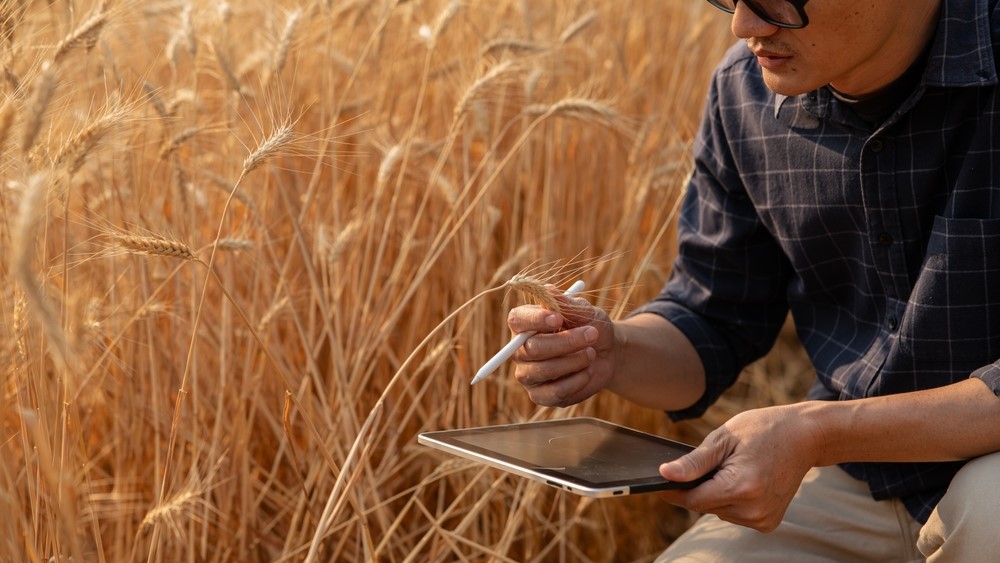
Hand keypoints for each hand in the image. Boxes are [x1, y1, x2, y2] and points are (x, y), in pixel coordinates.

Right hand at [507, 292, 615, 406]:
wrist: (608, 354)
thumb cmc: (591, 327)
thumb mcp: (585, 311)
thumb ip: (566, 303)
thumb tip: (548, 290)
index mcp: (526, 324)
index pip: (517, 320)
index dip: (534, 320)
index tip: (558, 318)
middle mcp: (521, 350)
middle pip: (532, 348)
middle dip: (566, 342)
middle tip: (592, 334)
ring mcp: (529, 374)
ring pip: (543, 370)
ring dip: (574, 361)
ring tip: (591, 353)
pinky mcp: (540, 395)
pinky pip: (554, 392)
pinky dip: (576, 381)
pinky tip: (587, 372)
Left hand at [657, 404, 819, 531]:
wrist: (804, 437)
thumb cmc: (762, 430)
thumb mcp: (724, 438)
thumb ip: (694, 462)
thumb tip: (665, 474)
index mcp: (741, 487)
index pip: (693, 500)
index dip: (674, 491)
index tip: (662, 480)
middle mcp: (753, 509)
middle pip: (705, 506)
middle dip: (702, 486)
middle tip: (716, 462)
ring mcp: (763, 519)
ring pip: (719, 511)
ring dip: (717, 494)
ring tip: (735, 468)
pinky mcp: (769, 523)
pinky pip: (735, 515)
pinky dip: (733, 500)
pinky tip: (746, 481)